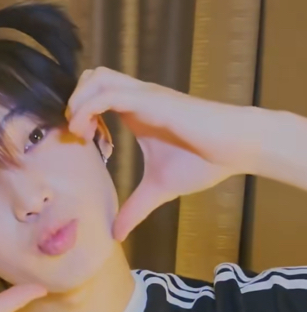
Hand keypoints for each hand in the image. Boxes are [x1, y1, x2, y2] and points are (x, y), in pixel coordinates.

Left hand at [66, 67, 266, 240]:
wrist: (236, 149)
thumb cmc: (202, 162)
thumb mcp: (158, 189)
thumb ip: (135, 208)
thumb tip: (117, 234)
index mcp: (135, 111)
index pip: (96, 95)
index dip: (79, 114)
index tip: (79, 142)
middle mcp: (135, 98)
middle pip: (91, 77)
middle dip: (74, 102)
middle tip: (76, 133)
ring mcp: (143, 96)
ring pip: (96, 78)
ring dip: (79, 101)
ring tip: (79, 132)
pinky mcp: (152, 100)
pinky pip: (110, 94)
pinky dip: (89, 108)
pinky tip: (87, 133)